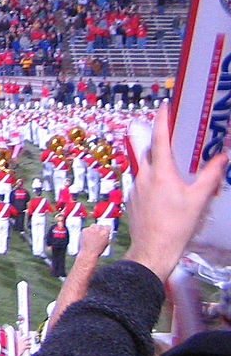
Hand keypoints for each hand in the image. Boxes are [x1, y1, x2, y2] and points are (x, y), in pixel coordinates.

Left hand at [78, 223, 110, 259]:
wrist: (88, 253)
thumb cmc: (98, 250)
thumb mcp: (106, 243)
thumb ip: (107, 236)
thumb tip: (107, 233)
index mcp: (105, 233)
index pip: (107, 227)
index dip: (107, 229)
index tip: (106, 230)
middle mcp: (98, 229)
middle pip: (100, 226)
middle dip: (100, 229)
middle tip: (98, 234)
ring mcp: (90, 229)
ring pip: (93, 226)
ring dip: (94, 229)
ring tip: (93, 235)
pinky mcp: (84, 230)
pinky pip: (87, 228)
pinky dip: (88, 231)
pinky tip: (88, 237)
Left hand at [124, 107, 228, 282]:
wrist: (153, 249)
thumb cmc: (177, 225)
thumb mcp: (199, 199)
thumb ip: (210, 176)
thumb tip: (222, 156)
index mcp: (160, 172)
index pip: (159, 138)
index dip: (162, 120)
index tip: (164, 106)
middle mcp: (144, 176)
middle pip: (151, 151)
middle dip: (161, 141)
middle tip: (176, 136)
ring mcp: (135, 187)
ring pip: (146, 167)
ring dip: (158, 161)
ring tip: (175, 164)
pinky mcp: (132, 199)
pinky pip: (143, 182)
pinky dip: (154, 179)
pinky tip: (166, 189)